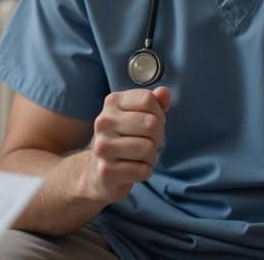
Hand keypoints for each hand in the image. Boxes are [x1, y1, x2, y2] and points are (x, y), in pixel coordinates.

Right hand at [79, 87, 170, 204]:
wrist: (99, 169)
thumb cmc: (125, 138)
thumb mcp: (138, 116)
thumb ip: (154, 103)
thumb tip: (164, 92)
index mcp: (112, 102)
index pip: (147, 99)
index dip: (158, 113)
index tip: (149, 123)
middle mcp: (103, 121)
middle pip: (151, 123)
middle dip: (157, 137)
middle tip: (147, 142)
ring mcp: (102, 146)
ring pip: (148, 148)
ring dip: (151, 156)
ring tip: (139, 156)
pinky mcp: (106, 170)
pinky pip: (143, 170)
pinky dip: (145, 171)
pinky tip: (133, 168)